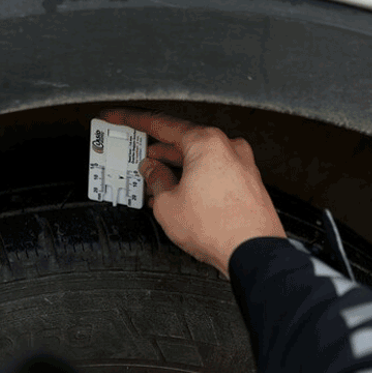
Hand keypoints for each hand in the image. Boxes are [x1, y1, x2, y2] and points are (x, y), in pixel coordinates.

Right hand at [98, 108, 286, 277]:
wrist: (253, 254)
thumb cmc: (218, 228)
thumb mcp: (167, 203)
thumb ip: (155, 180)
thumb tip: (151, 171)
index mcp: (206, 143)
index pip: (161, 124)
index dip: (132, 120)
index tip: (118, 118)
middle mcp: (228, 148)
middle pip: (182, 140)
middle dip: (155, 149)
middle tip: (134, 152)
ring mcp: (242, 165)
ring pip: (198, 157)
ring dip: (173, 166)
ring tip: (152, 178)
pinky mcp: (247, 183)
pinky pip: (212, 171)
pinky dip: (192, 176)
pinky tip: (177, 190)